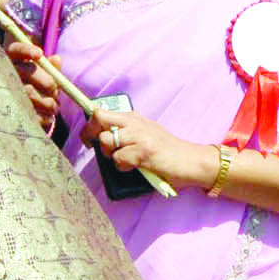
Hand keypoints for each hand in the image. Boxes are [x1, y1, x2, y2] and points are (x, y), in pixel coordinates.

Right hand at [7, 43, 62, 133]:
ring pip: (28, 92)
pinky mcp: (9, 112)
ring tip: (55, 107)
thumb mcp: (41, 75)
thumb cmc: (33, 86)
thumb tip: (56, 59)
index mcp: (12, 60)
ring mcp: (4, 93)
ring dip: (48, 101)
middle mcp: (4, 74)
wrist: (20, 113)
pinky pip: (28, 112)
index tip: (40, 54)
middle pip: (25, 72)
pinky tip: (49, 118)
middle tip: (55, 90)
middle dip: (46, 81)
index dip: (26, 50)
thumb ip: (49, 67)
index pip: (15, 49)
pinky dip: (43, 116)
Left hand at [80, 105, 206, 189]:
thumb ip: (127, 132)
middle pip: (99, 119)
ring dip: (110, 154)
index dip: (89, 123)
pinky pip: (118, 158)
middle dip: (91, 134)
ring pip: (106, 140)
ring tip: (125, 160)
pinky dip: (123, 166)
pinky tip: (136, 167)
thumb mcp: (146, 134)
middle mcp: (135, 122)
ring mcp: (139, 136)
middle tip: (97, 148)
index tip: (87, 135)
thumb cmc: (168, 152)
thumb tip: (99, 137)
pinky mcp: (143, 151)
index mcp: (134, 117)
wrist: (191, 161)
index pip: (102, 111)